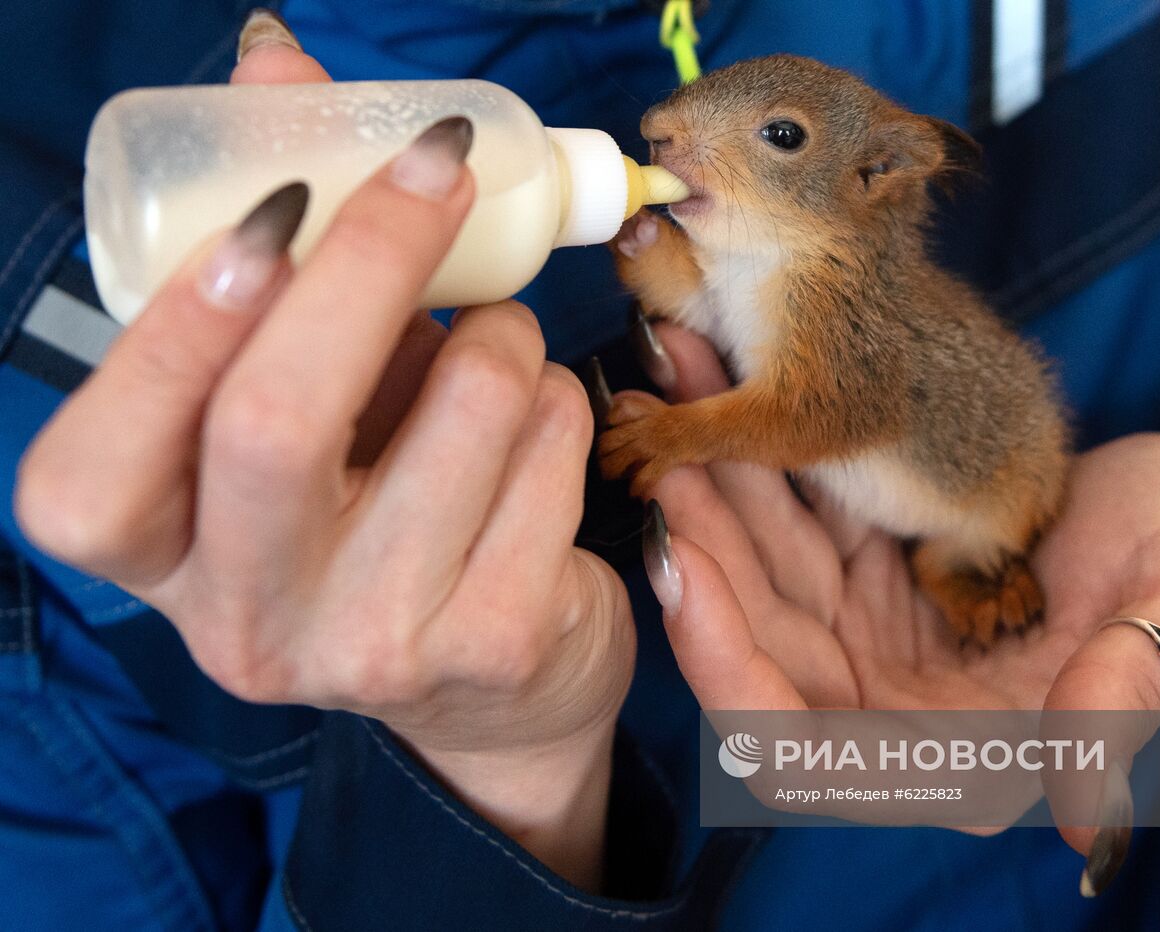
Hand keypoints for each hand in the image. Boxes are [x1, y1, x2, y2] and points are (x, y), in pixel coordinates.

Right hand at [14, 32, 631, 889]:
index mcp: (157, 557)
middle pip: (276, 419)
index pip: (95, 463)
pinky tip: (534, 431)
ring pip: (462, 405)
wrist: (492, 684)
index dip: (180, 319)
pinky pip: (551, 443)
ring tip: (494, 347)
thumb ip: (276, 262)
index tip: (278, 203)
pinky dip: (558, 395)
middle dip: (373, 257)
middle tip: (439, 171)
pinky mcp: (495, 640)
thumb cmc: (373, 508)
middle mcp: (244, 623)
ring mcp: (371, 645)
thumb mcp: (301, 403)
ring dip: (500, 330)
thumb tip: (280, 68)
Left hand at [625, 322, 1159, 888]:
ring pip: (759, 592)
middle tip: (667, 471)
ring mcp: (867, 649)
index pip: (807, 759)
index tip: (683, 577)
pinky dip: (750, 484)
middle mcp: (891, 717)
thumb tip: (1080, 815)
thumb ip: (1124, 702)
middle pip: (759, 662)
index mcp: (957, 758)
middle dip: (705, 569)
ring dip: (714, 512)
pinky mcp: (858, 588)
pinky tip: (713, 415)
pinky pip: (785, 541)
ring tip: (674, 418)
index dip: (733, 680)